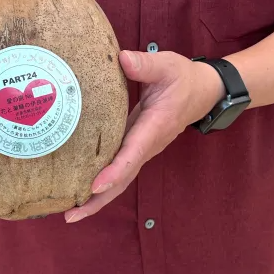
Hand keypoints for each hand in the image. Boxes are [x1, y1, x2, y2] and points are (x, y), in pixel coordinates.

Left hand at [64, 50, 224, 222]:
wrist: (203, 91)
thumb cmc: (183, 78)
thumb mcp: (167, 65)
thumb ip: (145, 64)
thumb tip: (122, 59)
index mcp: (155, 126)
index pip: (133, 153)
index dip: (115, 170)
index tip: (95, 185)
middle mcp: (149, 144)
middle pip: (124, 178)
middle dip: (99, 199)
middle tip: (71, 215)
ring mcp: (143, 149)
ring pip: (121, 179)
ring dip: (97, 197)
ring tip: (70, 212)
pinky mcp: (136, 146)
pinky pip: (119, 169)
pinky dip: (102, 183)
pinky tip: (81, 188)